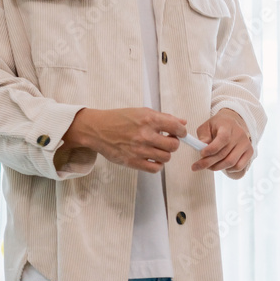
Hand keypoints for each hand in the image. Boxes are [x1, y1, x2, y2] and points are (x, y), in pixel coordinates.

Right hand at [60, 107, 186, 172]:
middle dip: (173, 143)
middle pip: (173, 145)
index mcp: (148, 119)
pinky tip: (152, 158)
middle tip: (167, 141)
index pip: (176, 127)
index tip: (179, 133)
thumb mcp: (141, 112)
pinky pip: (154, 169)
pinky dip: (157, 165)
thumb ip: (163, 117)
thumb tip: (182, 123)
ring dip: (165, 154)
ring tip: (157, 149)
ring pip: (166, 158)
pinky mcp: (132, 162)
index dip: (182, 132)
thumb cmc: (119, 119)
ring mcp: (138, 150)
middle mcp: (145, 135)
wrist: (97, 129)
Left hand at [192, 109, 252, 172]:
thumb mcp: (207, 126)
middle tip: (197, 166)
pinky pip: (239, 166)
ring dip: (217, 167)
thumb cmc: (217, 126)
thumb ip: (203, 136)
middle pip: (224, 154)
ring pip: (231, 162)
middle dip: (208, 162)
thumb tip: (202, 146)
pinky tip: (220, 165)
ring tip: (208, 166)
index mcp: (228, 126)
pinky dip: (228, 169)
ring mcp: (246, 144)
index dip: (211, 149)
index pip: (223, 139)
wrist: (232, 123)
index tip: (201, 153)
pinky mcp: (249, 152)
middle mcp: (239, 135)